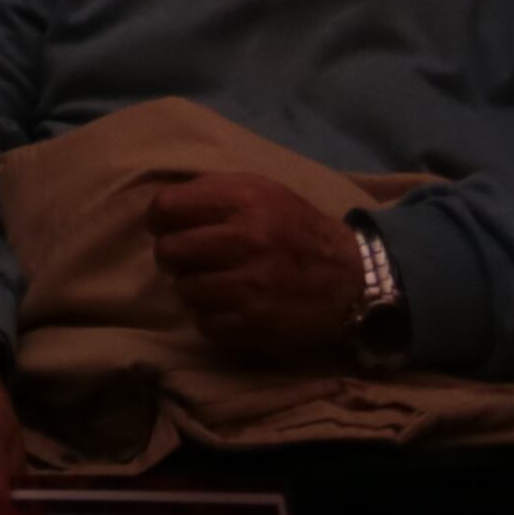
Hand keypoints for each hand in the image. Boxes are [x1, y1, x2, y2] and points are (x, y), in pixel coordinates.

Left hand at [147, 176, 365, 361]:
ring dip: (193, 288)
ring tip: (214, 283)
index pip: (168, 206)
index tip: (167, 227)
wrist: (353, 280)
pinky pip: (205, 324)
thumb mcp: (264, 191)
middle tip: (190, 259)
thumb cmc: (298, 230)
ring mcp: (251, 286)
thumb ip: (215, 190)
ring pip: (184, 290)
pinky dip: (212, 318)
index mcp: (245, 200)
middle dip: (173, 255)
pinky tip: (230, 307)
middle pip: (169, 251)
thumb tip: (164, 205)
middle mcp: (246, 240)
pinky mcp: (256, 324)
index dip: (160, 218)